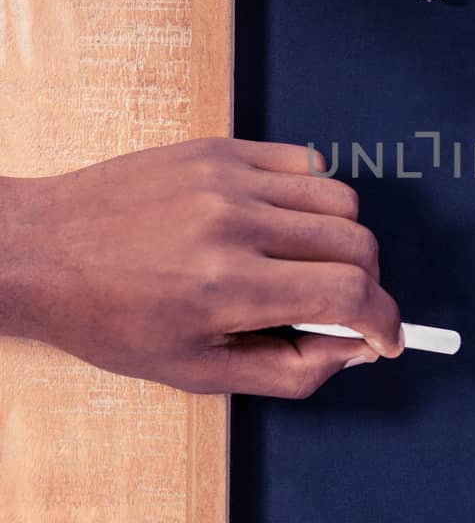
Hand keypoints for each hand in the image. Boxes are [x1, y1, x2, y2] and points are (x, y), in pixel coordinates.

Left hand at [0, 139, 402, 395]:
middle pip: (357, 245)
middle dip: (367, 286)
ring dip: (344, 242)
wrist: (40, 252)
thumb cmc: (110, 320)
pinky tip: (284, 225)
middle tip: (342, 309)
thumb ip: (289, 369)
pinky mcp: (219, 149)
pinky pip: (304, 164)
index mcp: (227, 288)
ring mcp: (227, 179)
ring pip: (340, 202)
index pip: (348, 296)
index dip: (385, 322)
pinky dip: (312, 198)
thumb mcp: (198, 372)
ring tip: (307, 266)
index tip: (386, 338)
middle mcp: (234, 225)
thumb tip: (353, 349)